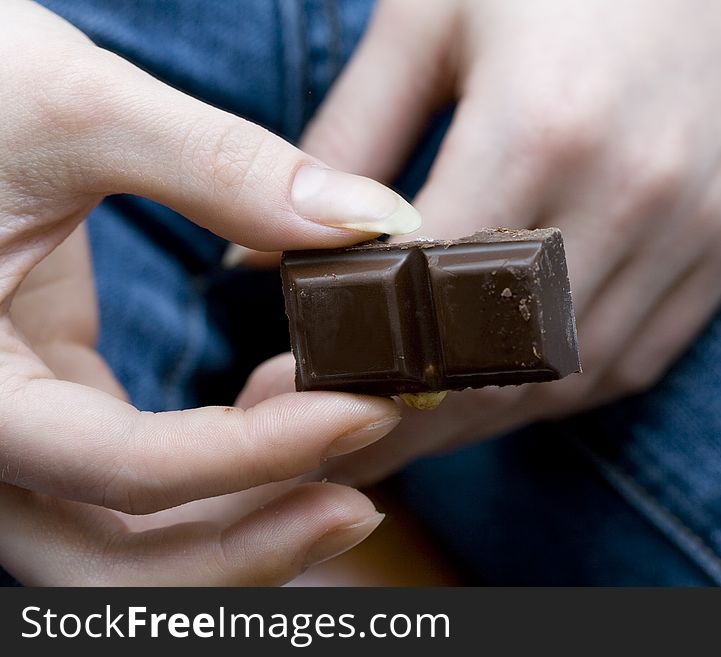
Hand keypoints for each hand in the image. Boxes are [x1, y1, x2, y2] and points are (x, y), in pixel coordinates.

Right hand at [0, 0, 420, 583]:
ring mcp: (21, 427)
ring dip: (241, 524)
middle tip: (358, 506)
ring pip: (125, 537)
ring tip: (342, 461)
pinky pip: (135, 476)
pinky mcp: (56, 402)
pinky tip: (288, 410)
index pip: (121, 470)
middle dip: (248, 545)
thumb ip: (219, 166)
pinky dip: (222, 468)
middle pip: (113, 558)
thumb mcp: (71, 107)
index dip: (255, 457)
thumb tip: (368, 221)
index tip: (362, 410)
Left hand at [286, 0, 720, 483]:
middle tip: (340, 438)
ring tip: (414, 425)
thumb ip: (345, 142)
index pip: (421, 297)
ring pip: (566, 378)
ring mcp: (695, 226)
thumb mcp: (432, 19)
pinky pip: (635, 358)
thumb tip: (259, 261)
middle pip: (494, 364)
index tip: (283, 396)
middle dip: (404, 419)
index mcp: (538, 126)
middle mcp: (627, 193)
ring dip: (481, 418)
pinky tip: (509, 389)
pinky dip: (560, 390)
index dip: (345, 363)